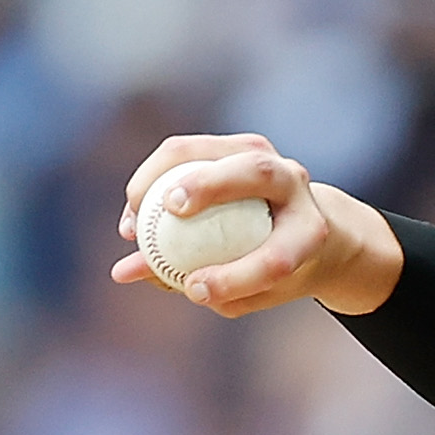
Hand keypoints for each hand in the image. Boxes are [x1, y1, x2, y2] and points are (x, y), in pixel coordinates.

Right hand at [112, 134, 402, 317]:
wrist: (303, 228)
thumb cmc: (273, 270)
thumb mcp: (247, 291)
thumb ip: (196, 284)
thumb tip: (122, 272)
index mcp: (311, 232)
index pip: (276, 258)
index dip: (234, 278)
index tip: (194, 290)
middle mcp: (297, 185)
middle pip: (256, 172)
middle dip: (211, 184)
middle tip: (169, 208)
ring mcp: (269, 157)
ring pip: (216, 150)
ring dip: (165, 173)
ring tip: (135, 214)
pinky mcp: (239, 144)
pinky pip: (191, 149)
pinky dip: (158, 171)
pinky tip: (136, 203)